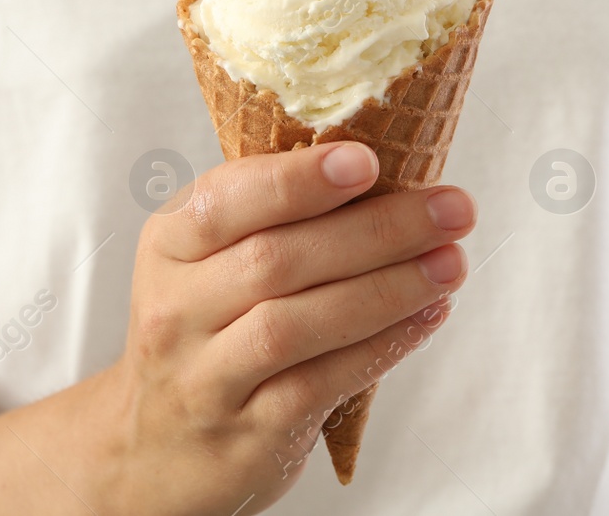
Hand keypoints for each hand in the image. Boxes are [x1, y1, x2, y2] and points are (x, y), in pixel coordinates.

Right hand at [97, 140, 475, 512]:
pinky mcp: (246, 431)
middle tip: (453, 208)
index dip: (297, 179)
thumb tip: (392, 173)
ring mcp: (206, 375)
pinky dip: (381, 345)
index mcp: (170, 243)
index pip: (225, 199)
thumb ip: (276, 218)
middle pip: (277, 259)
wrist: (156, 448)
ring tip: (451, 263)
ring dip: (387, 288)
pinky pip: (321, 382)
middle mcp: (176, 308)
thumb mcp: (211, 263)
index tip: (367, 160)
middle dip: (377, 229)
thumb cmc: (208, 330)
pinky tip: (426, 316)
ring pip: (297, 324)